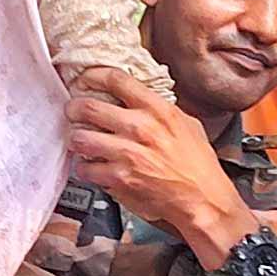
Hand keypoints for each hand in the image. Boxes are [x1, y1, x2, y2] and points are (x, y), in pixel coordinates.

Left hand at [64, 68, 231, 230]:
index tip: (85, 78)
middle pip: (88, 106)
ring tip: (79, 141)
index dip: (93, 76)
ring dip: (76, 139)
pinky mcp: (119, 178)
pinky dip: (84, 169)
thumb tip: (140, 100)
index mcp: (157, 109)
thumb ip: (160, 110)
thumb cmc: (198, 166)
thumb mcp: (187, 124)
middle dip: (74, 108)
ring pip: (80, 137)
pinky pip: (85, 168)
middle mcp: (140, 128)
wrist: (203, 199)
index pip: (116, 79)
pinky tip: (91, 168)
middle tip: (72, 112)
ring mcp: (128, 153)